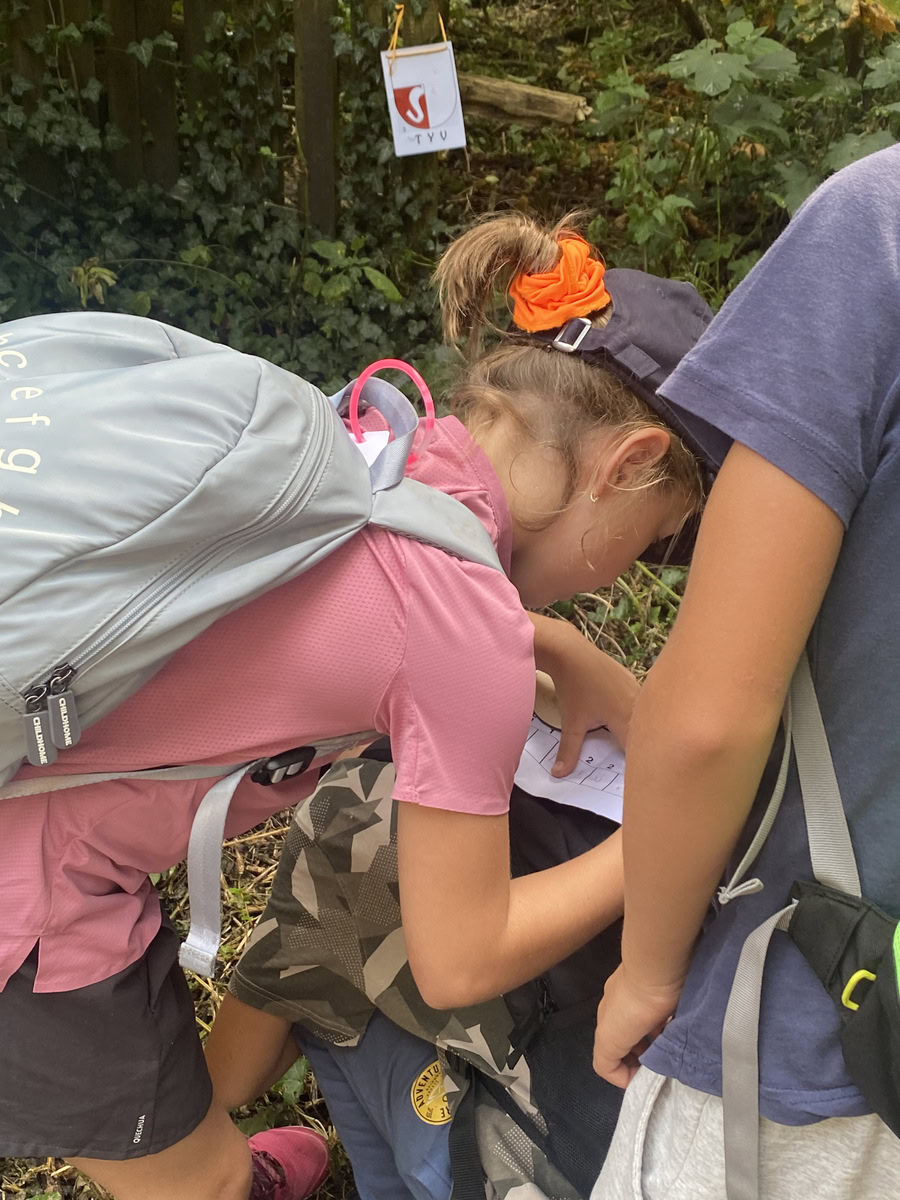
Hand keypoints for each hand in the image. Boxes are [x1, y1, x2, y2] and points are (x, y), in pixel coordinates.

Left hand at [530, 614, 638, 773]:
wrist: (571, 652)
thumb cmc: (573, 689)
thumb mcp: (571, 722)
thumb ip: (569, 751)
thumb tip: (559, 775)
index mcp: (626, 718)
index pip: (638, 747)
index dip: (637, 761)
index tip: (635, 773)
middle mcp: (637, 704)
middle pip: (643, 731)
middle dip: (639, 746)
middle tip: (633, 760)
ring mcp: (636, 688)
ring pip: (642, 715)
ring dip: (638, 727)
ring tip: (631, 740)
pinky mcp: (631, 678)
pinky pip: (638, 700)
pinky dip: (634, 711)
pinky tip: (627, 715)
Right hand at [593, 964, 682, 1087]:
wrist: (657, 969)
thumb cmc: (633, 1005)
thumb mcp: (609, 1039)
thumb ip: (606, 1061)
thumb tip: (626, 1077)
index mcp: (607, 1018)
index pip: (609, 1052)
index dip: (624, 1071)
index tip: (643, 1078)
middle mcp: (621, 1005)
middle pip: (629, 1040)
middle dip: (642, 1057)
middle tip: (658, 1066)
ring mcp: (643, 995)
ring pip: (647, 1028)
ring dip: (656, 1042)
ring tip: (671, 1049)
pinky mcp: (663, 989)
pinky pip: (662, 1014)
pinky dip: (667, 1024)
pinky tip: (678, 1028)